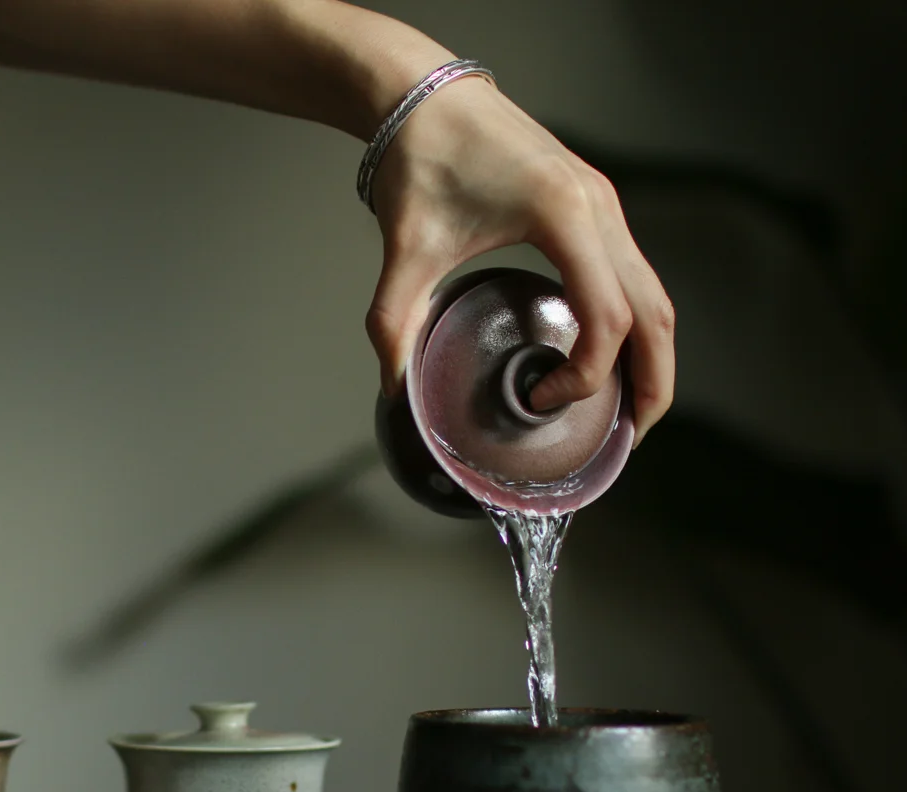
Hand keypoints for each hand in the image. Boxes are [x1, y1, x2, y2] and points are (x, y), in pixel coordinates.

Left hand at [364, 76, 674, 446]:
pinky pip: (634, 273)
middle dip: (652, 381)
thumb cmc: (422, 158)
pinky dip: (635, 321)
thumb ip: (394, 321)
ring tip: (629, 407)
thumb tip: (393, 385)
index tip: (541, 398)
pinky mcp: (595, 203)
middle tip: (630, 437)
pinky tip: (609, 353)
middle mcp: (600, 208)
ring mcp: (605, 203)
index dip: (586, 373)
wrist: (428, 97)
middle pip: (655, 313)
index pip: (607, 317)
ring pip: (654, 293)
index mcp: (565, 215)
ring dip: (651, 354)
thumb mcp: (406, 248)